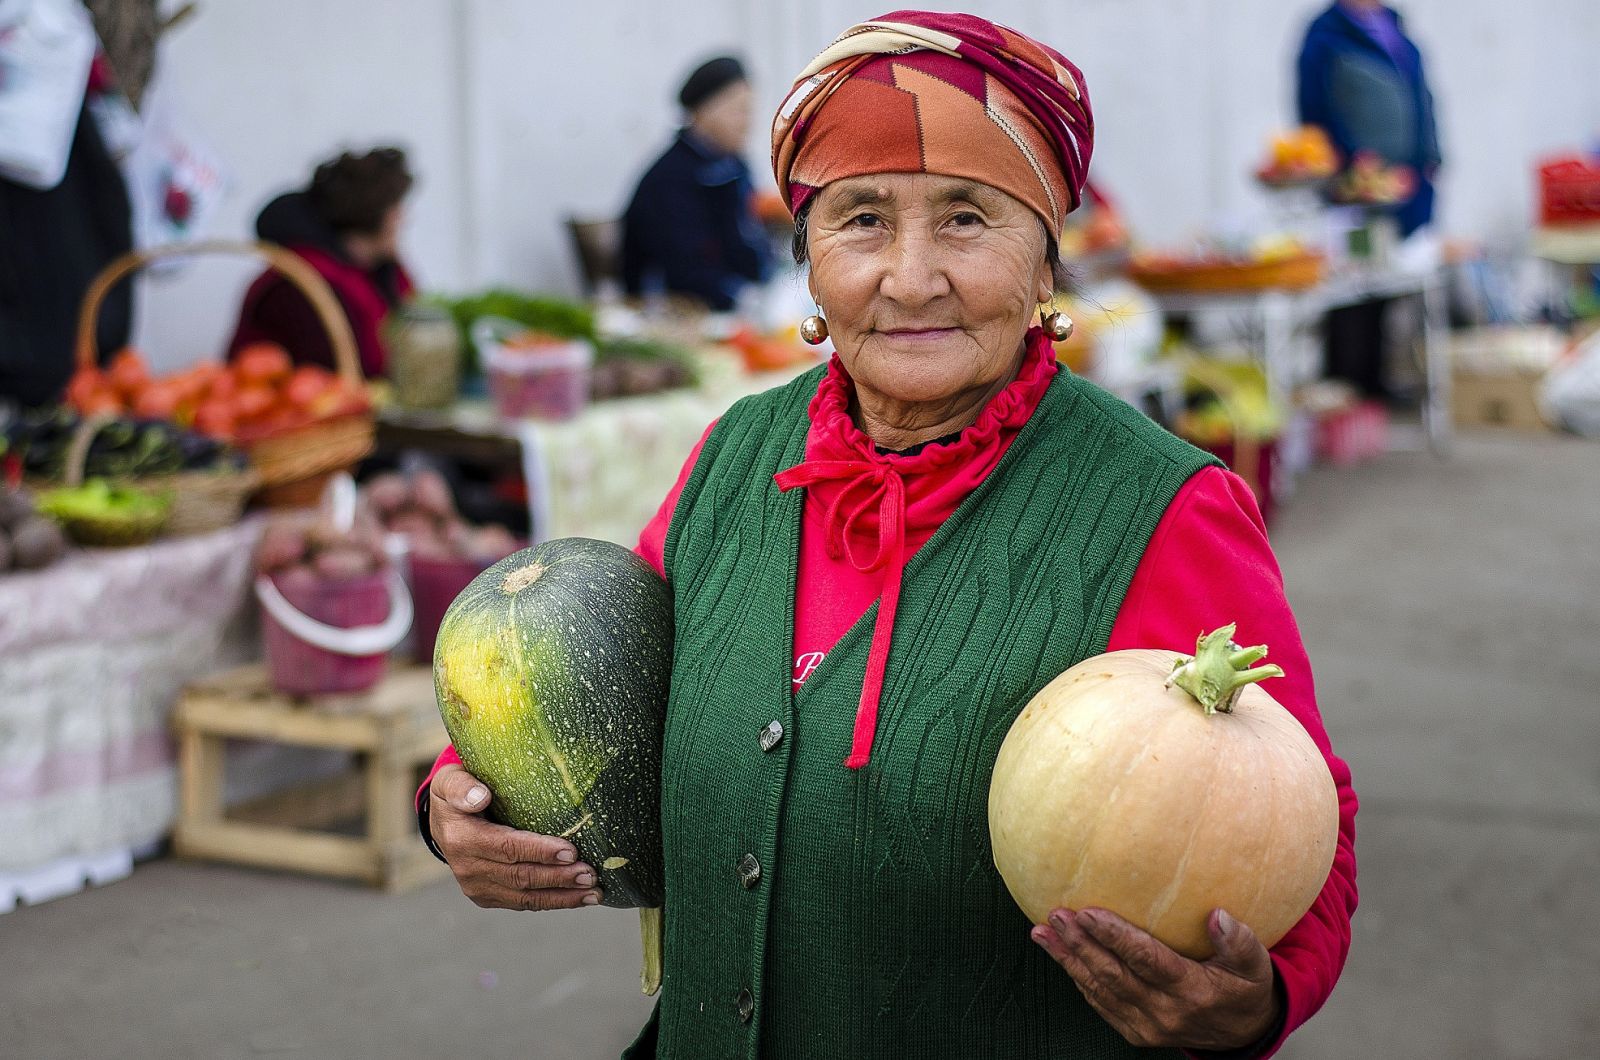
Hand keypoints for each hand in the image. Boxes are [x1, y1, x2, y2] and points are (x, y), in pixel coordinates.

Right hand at [428, 764, 601, 910]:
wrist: (443, 821)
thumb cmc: (456, 792)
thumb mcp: (450, 780)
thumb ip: (461, 786)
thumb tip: (481, 797)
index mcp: (462, 839)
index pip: (507, 848)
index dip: (540, 851)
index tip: (571, 851)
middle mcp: (468, 869)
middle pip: (521, 877)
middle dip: (559, 877)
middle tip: (591, 874)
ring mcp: (477, 887)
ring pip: (525, 897)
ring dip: (562, 896)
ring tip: (593, 893)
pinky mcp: (487, 897)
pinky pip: (523, 903)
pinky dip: (552, 902)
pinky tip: (577, 898)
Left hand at [1032, 907, 1278, 1051]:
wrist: (1242, 1033)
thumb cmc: (1244, 989)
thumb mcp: (1254, 965)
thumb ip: (1239, 941)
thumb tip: (1218, 916)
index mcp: (1193, 992)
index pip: (1148, 961)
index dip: (1116, 937)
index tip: (1090, 913)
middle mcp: (1166, 1013)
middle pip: (1114, 976)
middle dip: (1082, 944)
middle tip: (1058, 915)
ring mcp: (1147, 1026)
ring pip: (1100, 990)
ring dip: (1069, 960)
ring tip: (1044, 932)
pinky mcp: (1136, 1032)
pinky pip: (1101, 1004)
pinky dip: (1078, 979)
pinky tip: (1061, 955)